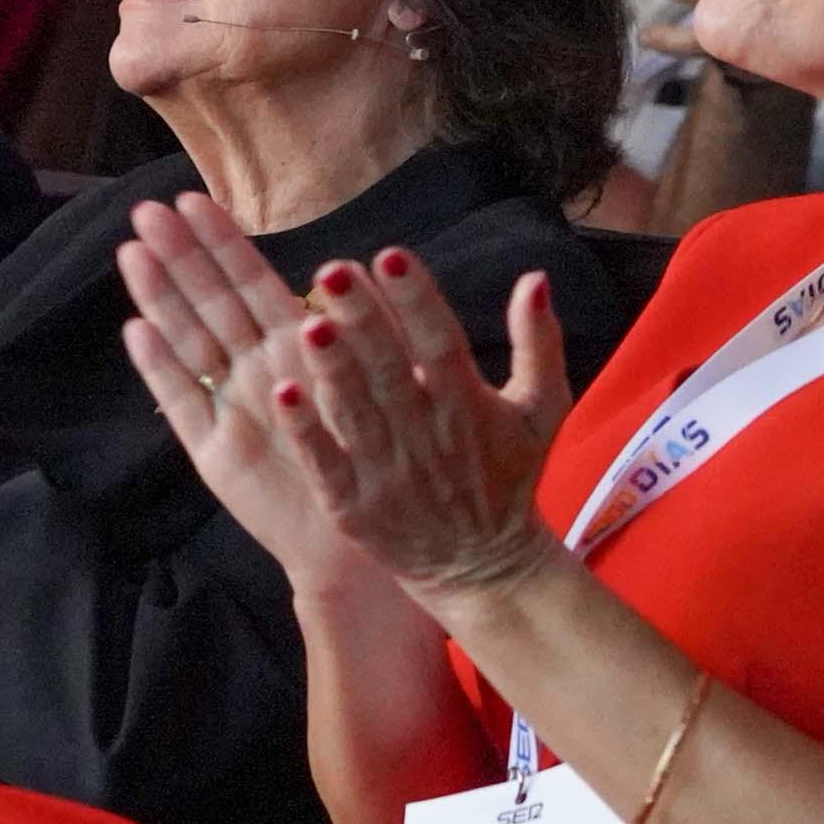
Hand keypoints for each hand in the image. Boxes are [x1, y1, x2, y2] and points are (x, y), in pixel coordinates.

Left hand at [119, 193, 570, 606]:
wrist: (482, 568)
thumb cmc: (507, 476)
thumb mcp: (541, 410)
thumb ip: (538, 343)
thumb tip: (534, 278)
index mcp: (468, 403)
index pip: (440, 342)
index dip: (417, 300)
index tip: (390, 255)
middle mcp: (426, 434)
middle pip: (391, 370)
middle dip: (363, 320)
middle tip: (330, 271)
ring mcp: (387, 473)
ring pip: (355, 413)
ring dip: (332, 369)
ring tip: (307, 323)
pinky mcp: (353, 506)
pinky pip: (325, 464)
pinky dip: (306, 432)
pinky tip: (281, 393)